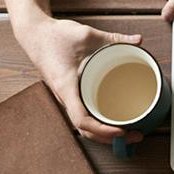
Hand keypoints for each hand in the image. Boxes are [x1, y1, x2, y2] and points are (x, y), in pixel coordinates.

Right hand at [15, 16, 144, 143]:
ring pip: (85, 126)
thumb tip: (138, 40)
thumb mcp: (87, 34)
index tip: (121, 130)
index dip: (102, 130)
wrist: (35, 35)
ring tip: (129, 133)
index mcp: (67, 87)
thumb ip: (114, 39)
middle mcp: (65, 98)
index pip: (82, 119)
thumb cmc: (54, 37)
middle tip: (136, 135)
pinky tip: (115, 120)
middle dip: (110, 139)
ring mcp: (67, 98)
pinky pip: (84, 116)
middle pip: (86, 130)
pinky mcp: (70, 95)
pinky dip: (99, 124)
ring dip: (105, 134)